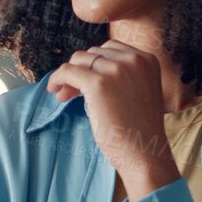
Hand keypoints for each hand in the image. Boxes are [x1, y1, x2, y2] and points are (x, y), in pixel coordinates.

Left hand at [44, 38, 174, 196]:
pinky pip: (68, 71)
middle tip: (72, 92)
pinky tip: (54, 90)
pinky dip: (57, 79)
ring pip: (79, 60)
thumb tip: (84, 68)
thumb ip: (122, 75)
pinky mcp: (98, 84)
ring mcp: (116, 70)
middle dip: (81, 69)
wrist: (145, 153)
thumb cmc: (139, 130)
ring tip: (64, 95)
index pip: (111, 48)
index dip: (94, 63)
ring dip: (69, 75)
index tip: (86, 80)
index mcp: (147, 60)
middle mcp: (134, 60)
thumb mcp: (139, 92)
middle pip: (94, 52)